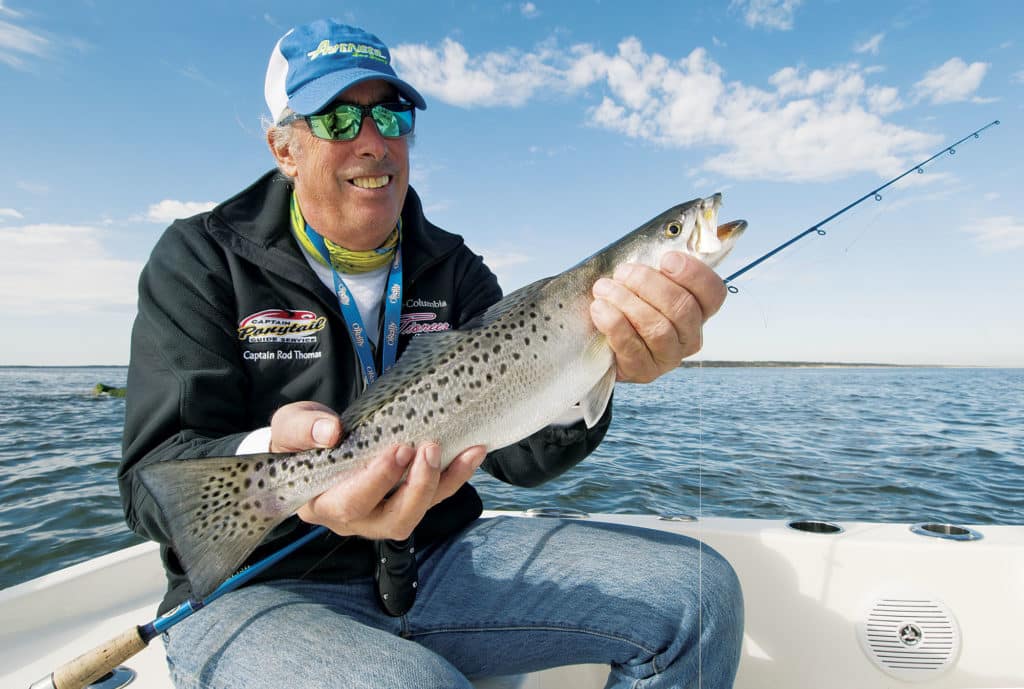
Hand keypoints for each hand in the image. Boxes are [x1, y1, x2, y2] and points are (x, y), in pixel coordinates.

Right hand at [270, 401, 485, 539]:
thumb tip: (331, 432)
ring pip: (418, 513)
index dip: (376, 482)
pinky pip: (435, 496)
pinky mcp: (405, 500)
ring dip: (444, 483)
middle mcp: (355, 520)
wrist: (314, 442)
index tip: (397, 450)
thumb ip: (303, 428)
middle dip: (416, 487)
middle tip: (428, 448)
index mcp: (322, 505)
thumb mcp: (290, 427)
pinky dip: (456, 475)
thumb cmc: (301, 439)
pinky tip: (474, 451)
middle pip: (393, 520)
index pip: (350, 505)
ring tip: (465, 450)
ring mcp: (383, 513)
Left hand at [590, 251, 726, 382]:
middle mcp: (690, 335)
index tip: (666, 260)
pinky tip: (600, 309)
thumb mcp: (641, 277)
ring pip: (658, 328)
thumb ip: (656, 259)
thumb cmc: (624, 298)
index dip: (694, 274)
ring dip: (627, 302)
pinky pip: (633, 347)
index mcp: (697, 309)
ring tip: (603, 289)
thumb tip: (673, 229)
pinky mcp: (644, 372)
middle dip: (649, 284)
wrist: (596, 338)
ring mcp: (669, 357)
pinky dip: (614, 324)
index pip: (713, 292)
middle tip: (622, 272)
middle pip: (682, 308)